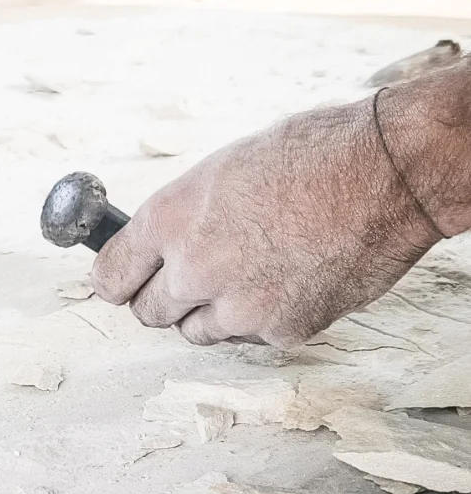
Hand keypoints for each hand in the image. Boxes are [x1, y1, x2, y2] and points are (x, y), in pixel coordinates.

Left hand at [91, 64, 470, 347]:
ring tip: (244, 275)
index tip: (121, 281)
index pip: (110, 276)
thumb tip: (160, 248)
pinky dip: (259, 319)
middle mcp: (196, 269)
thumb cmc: (308, 156)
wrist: (383, 174)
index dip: (116, 280)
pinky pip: (250, 338)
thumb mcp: (221, 172)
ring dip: (208, 313)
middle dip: (162, 298)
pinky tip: (284, 280)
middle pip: (148, 313)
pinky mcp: (283, 332)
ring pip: (196, 332)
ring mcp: (240, 307)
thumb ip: (182, 218)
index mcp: (171, 220)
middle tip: (184, 280)